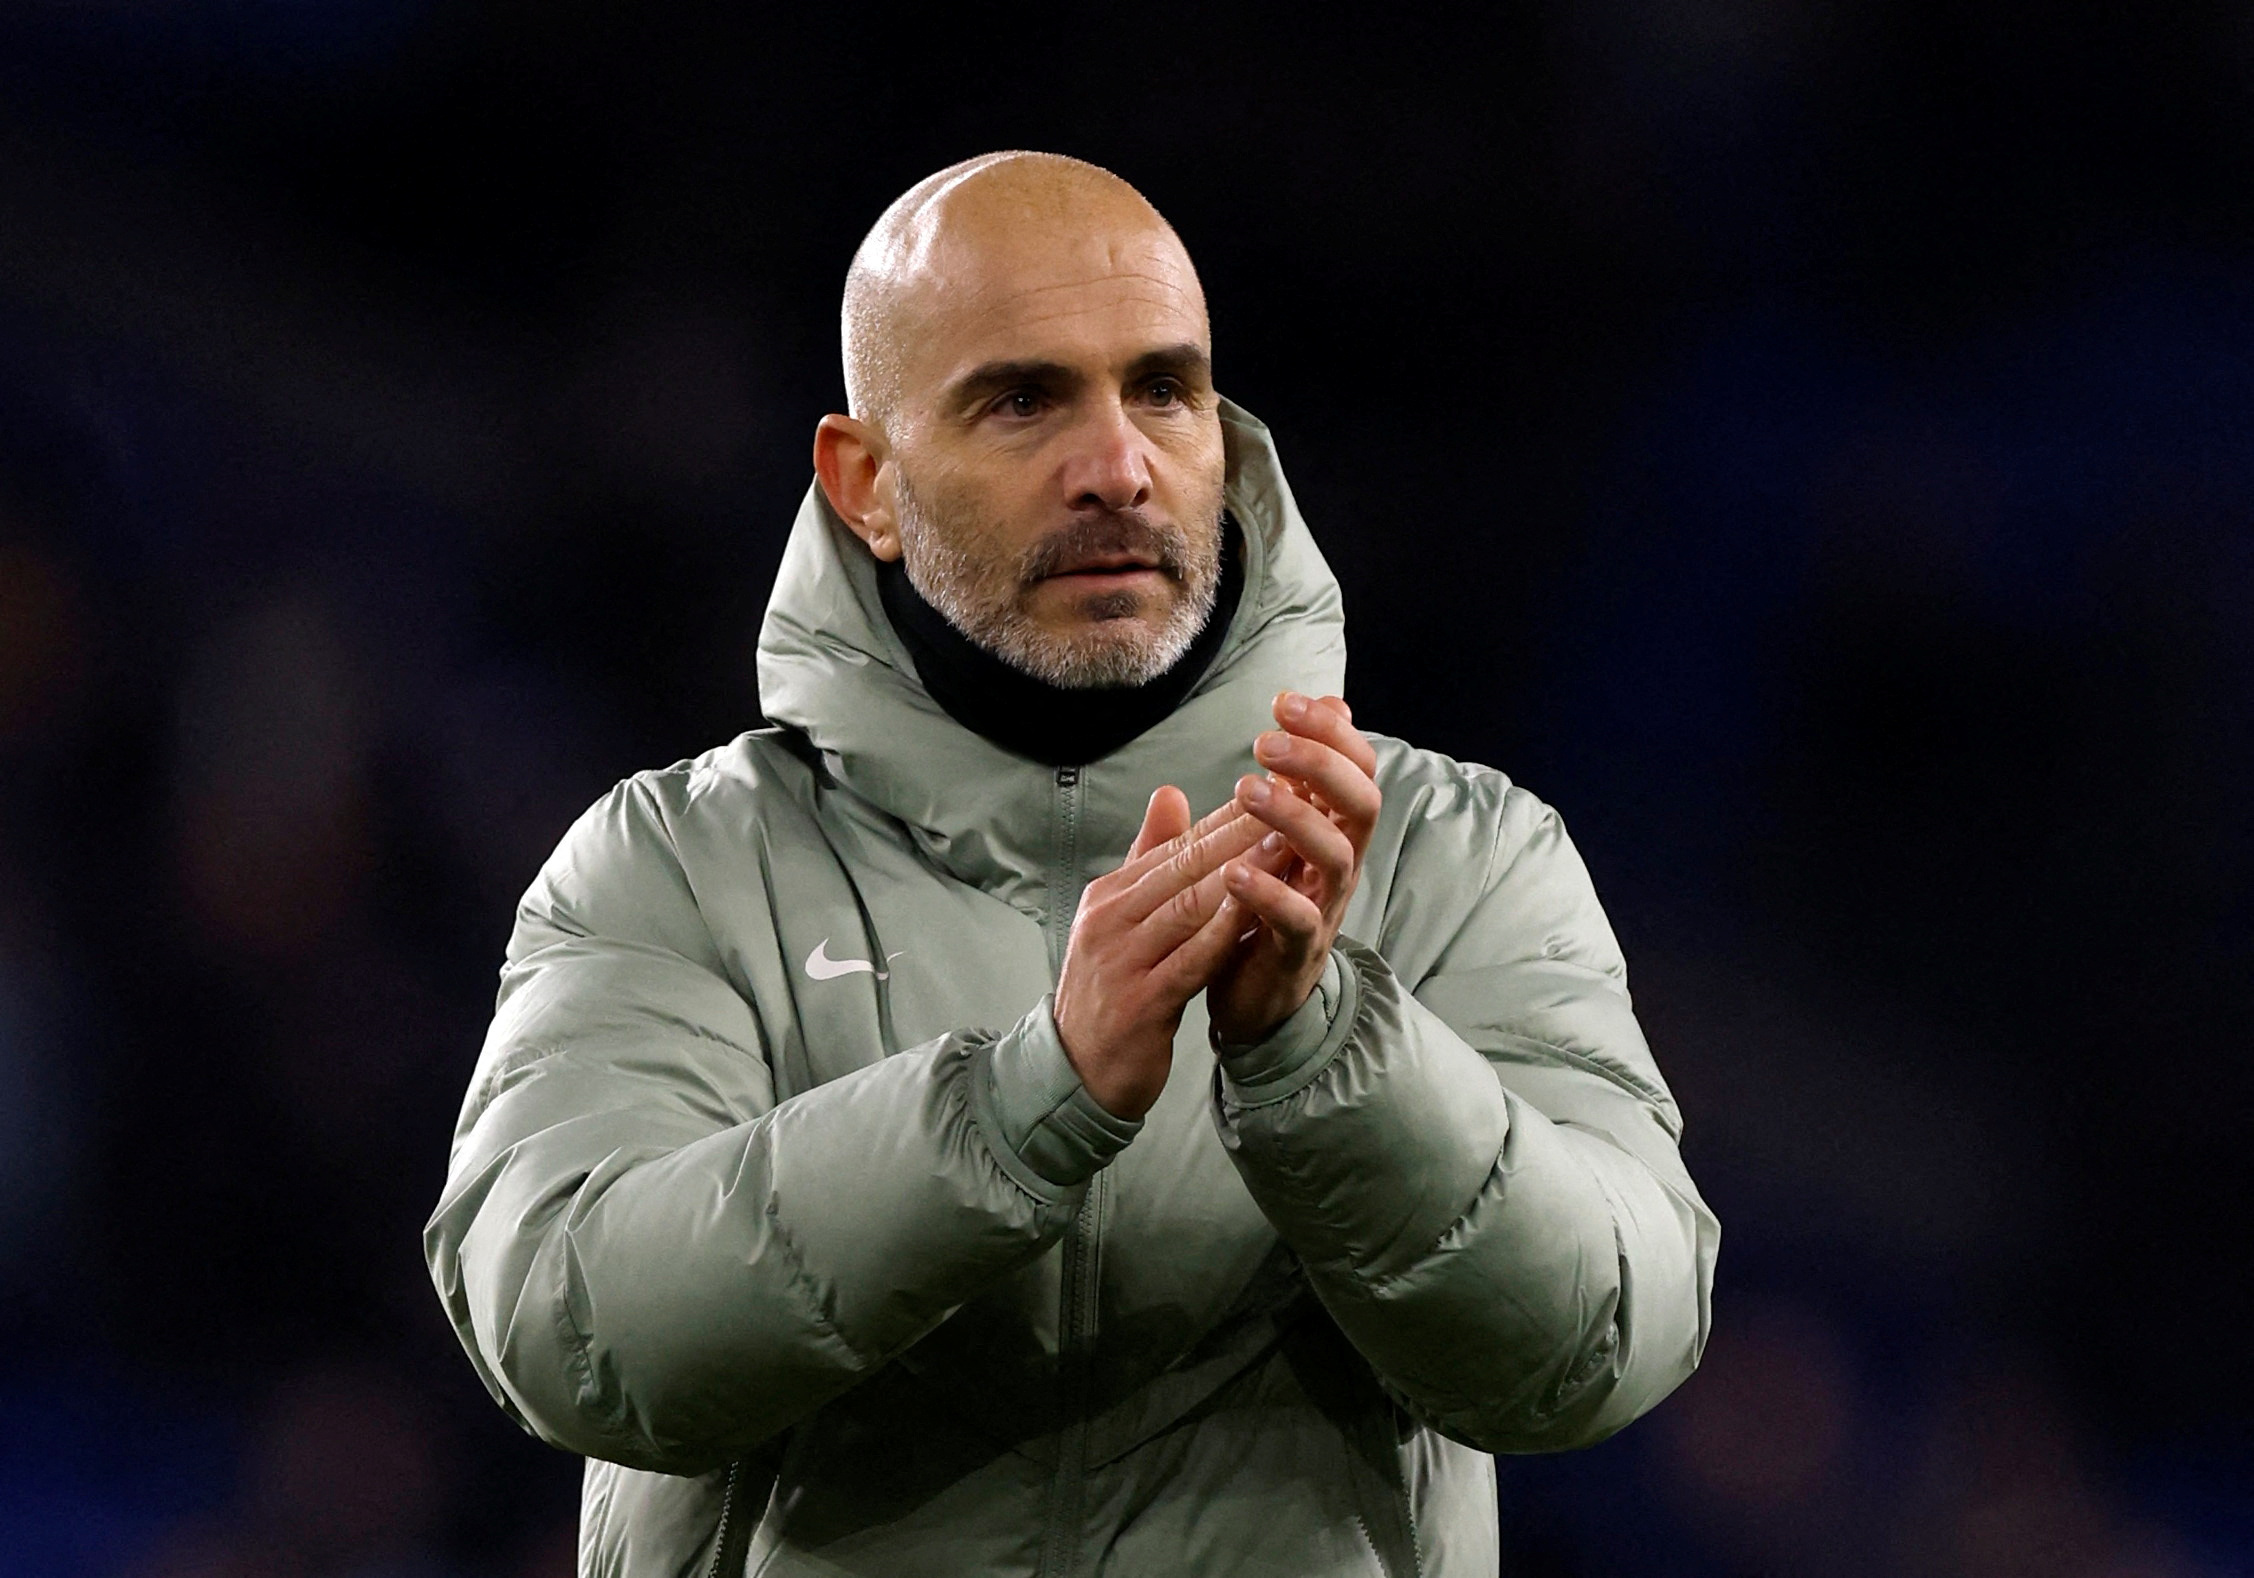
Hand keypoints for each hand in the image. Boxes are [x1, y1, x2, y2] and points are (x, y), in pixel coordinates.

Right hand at [1052, 788, 1266, 1116]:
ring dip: (1242, 875)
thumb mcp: (1121, 920)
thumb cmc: (1111, 992)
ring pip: (1190, 907)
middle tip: (1292, 802)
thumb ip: (1148, 860)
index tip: (1275, 790)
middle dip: (1242, 833)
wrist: (1077, 1072)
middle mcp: (1109, 921)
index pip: (1176, 846)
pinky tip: (1257, 912)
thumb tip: (1170, 793)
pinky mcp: (1140, 1003)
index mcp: (1109, 897)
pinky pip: (1190, 961)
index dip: (1227, 816)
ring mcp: (1121, 961)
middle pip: (1185, 868)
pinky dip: (1225, 933)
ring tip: (1287, 846)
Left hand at [1206, 692, 1380, 1045]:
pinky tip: (1231, 871)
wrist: (1256, 996)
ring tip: (1244, 789)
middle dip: (1320, 763)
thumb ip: (1299, 774)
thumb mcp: (1281, 832)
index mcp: (1335, 830)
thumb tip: (1326, 701)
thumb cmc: (1266, 904)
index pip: (1356, 768)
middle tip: (1265, 741)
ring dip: (1293, 816)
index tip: (1284, 700)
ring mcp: (1325, 908)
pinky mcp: (1298, 951)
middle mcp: (1340, 865)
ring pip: (1334, 855)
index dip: (1331, 730)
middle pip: (1361, 802)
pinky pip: (1297, 919)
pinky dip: (1268, 892)